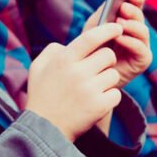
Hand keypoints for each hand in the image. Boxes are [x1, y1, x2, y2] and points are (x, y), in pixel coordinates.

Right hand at [25, 23, 124, 141]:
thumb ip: (53, 50)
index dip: (108, 29)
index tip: (117, 27)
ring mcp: (89, 90)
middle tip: (97, 69)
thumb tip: (68, 44)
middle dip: (106, 61)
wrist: (44, 128)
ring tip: (93, 88)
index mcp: (64, 59)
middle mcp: (78, 72)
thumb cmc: (42, 95)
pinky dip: (109, 97)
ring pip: (114, 75)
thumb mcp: (38, 66)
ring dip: (107, 80)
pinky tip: (97, 100)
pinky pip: (116, 94)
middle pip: (108, 56)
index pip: (92, 37)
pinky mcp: (99, 106)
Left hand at [85, 0, 151, 86]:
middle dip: (133, 10)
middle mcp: (136, 32)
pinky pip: (140, 49)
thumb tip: (112, 0)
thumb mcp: (94, 28)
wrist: (89, 76)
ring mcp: (141, 46)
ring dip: (132, 25)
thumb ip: (102, 14)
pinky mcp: (142, 61)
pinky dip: (131, 42)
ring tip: (120, 22)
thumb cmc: (91, 49)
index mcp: (127, 20)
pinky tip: (120, 38)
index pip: (135, 5)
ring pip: (143, 31)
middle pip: (140, 17)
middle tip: (123, 6)